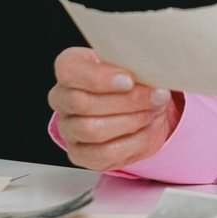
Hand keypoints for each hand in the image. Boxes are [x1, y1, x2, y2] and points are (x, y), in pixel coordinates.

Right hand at [48, 47, 181, 172]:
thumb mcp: (131, 63)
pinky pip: (104, 153)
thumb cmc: (129, 79)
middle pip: (81, 103)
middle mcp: (62, 98)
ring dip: (131, 121)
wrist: (137, 106)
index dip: (98, 78)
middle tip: (154, 96)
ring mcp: (68, 128)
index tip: (129, 80)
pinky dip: (133, 142)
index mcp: (69, 67)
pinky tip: (146, 129)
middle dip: (125, 101)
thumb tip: (150, 72)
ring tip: (152, 111)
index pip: (68, 72)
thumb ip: (133, 65)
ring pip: (92, 130)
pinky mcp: (80, 154)